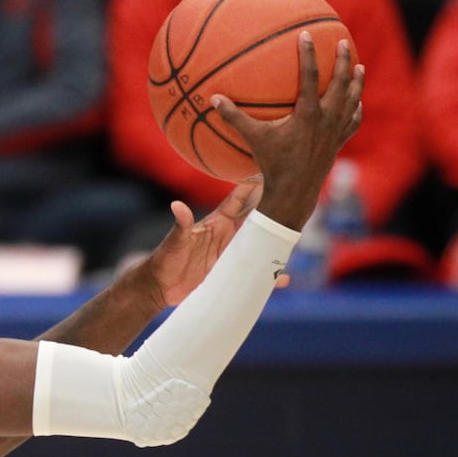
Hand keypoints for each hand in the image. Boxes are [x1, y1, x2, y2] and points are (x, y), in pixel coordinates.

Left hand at [143, 180, 289, 308]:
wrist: (160, 287)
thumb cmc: (165, 259)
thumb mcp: (174, 242)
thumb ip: (181, 225)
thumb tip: (177, 205)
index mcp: (217, 223)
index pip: (240, 199)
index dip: (255, 184)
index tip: (274, 169)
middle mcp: (228, 235)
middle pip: (258, 219)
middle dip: (275, 210)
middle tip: (297, 199)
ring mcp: (232, 253)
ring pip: (261, 243)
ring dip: (276, 241)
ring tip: (297, 236)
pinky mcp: (232, 271)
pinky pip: (254, 270)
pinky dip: (268, 274)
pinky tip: (283, 278)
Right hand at [214, 32, 362, 230]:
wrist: (294, 192)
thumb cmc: (272, 164)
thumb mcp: (252, 138)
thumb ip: (234, 117)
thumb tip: (212, 99)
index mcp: (308, 112)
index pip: (310, 75)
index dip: (309, 53)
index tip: (307, 34)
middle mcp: (326, 117)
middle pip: (340, 82)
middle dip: (342, 60)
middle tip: (342, 41)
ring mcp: (335, 130)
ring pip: (352, 99)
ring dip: (356, 81)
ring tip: (359, 67)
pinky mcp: (338, 142)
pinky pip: (352, 122)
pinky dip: (355, 110)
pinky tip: (356, 103)